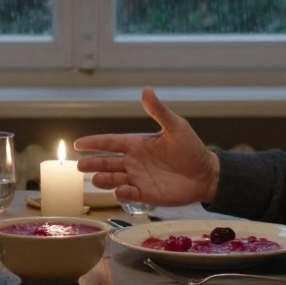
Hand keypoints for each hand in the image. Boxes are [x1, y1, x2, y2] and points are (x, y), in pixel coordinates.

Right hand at [73, 87, 218, 206]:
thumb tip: (146, 89)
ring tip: (96, 178)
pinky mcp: (146, 194)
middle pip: (107, 162)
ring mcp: (139, 178)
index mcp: (138, 144)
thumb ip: (159, 111)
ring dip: (104, 180)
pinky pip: (129, 195)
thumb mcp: (176, 127)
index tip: (78, 144)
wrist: (207, 174)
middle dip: (92, 163)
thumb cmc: (191, 149)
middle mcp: (134, 161)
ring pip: (113, 179)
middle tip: (79, 166)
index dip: (94, 142)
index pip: (111, 142)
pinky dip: (122, 194)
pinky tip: (120, 191)